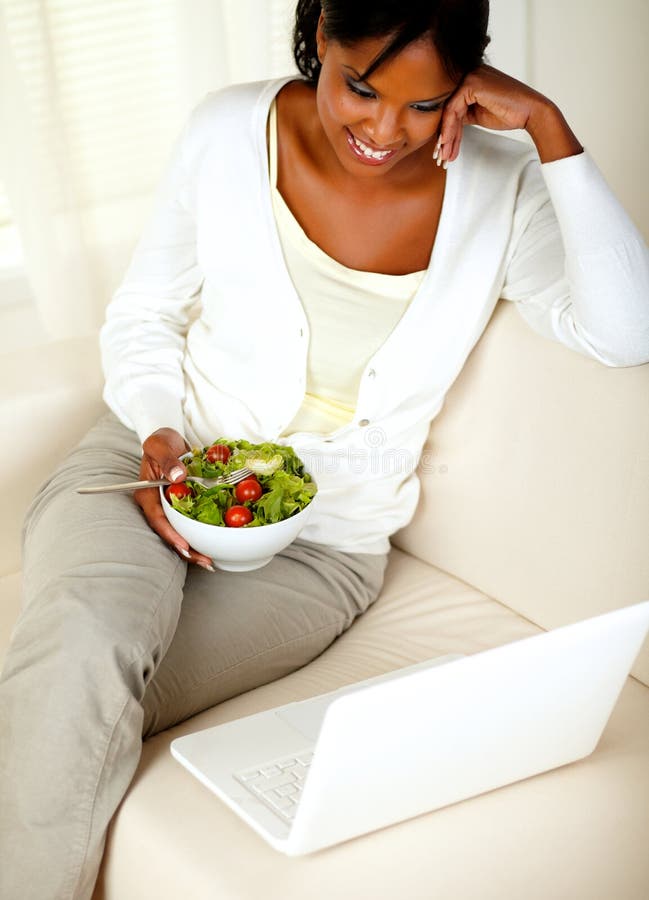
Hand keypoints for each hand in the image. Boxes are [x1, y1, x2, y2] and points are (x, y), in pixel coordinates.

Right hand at [134, 427, 214, 570]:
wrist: (170, 440)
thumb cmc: (161, 441)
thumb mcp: (160, 445)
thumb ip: (168, 460)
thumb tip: (178, 477)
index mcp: (147, 494)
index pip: (157, 519)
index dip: (170, 534)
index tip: (184, 545)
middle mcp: (158, 505)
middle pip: (170, 532)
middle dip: (187, 549)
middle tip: (205, 562)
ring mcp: (170, 508)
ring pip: (181, 532)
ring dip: (196, 547)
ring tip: (211, 562)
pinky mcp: (183, 506)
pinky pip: (192, 522)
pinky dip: (202, 534)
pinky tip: (216, 546)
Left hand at [438, 64, 581, 164]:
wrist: (530, 112)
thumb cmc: (509, 113)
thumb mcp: (478, 114)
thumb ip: (462, 115)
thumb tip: (444, 127)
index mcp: (472, 79)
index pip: (452, 106)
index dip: (447, 130)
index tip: (443, 150)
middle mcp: (470, 74)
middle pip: (449, 108)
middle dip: (444, 135)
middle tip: (440, 155)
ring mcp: (470, 76)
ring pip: (449, 111)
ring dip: (446, 136)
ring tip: (444, 155)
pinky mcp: (472, 84)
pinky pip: (453, 109)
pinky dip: (449, 129)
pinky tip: (448, 143)